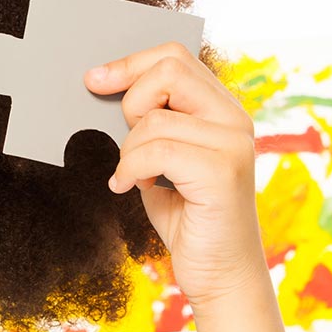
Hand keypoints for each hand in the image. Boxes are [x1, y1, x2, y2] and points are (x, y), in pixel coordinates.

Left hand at [86, 44, 266, 312]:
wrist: (220, 274)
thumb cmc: (188, 218)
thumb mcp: (162, 161)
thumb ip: (150, 125)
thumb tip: (105, 88)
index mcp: (223, 111)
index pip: (175, 58)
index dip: (130, 64)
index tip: (95, 79)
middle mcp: (235, 120)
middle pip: (168, 71)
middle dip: (130, 102)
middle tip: (127, 142)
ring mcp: (234, 143)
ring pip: (153, 119)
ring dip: (128, 151)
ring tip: (135, 177)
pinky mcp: (223, 171)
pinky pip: (156, 150)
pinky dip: (130, 169)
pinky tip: (128, 187)